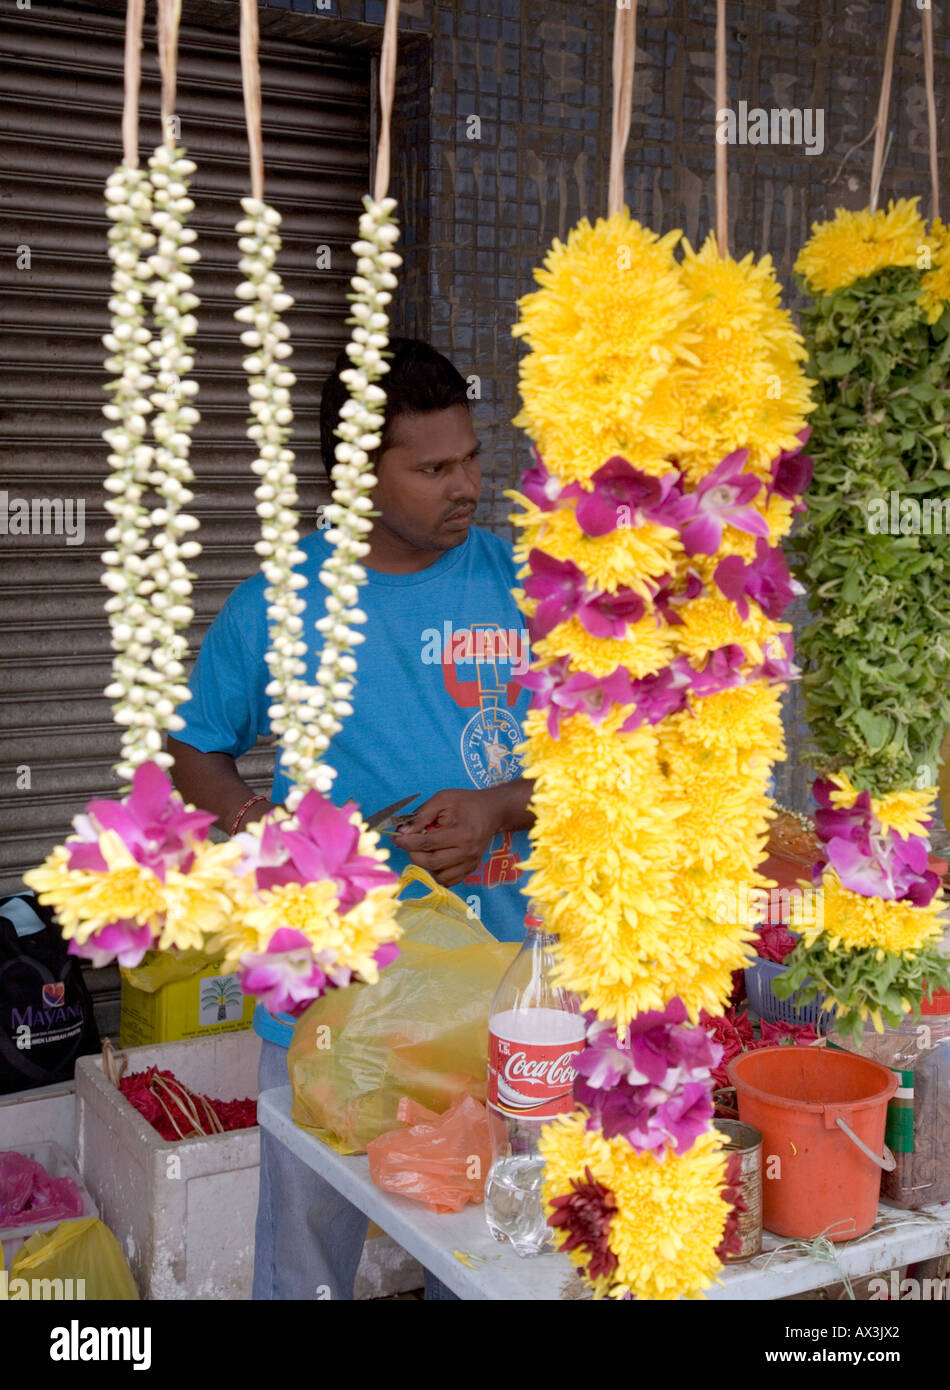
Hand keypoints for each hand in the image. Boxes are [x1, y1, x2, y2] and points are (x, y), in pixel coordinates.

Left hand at [392, 786, 510, 886]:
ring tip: (427, 849)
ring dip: (426, 864)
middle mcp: (468, 852)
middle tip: (408, 843)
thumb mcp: (443, 800)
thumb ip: (422, 815)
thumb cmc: (466, 803)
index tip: (397, 838)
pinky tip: (437, 857)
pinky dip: (438, 872)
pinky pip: (449, 880)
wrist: (492, 811)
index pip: (428, 843)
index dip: (408, 842)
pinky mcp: (471, 869)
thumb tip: (402, 832)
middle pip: (432, 863)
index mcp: (462, 833)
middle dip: (413, 853)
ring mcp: (470, 863)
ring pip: (439, 875)